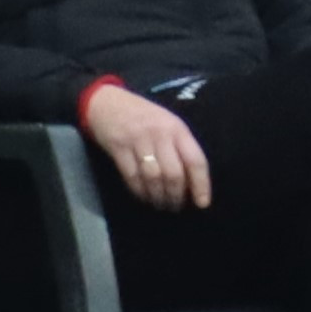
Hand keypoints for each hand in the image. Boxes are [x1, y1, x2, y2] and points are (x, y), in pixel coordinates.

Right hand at [83, 83, 211, 213]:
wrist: (108, 103)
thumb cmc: (143, 116)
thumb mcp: (167, 124)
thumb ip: (179, 147)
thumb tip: (190, 181)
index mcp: (177, 128)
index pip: (195, 160)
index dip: (200, 184)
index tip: (202, 204)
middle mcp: (160, 135)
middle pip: (173, 174)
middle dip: (176, 196)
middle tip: (175, 207)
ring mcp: (138, 142)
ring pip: (153, 179)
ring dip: (158, 198)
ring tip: (160, 205)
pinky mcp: (119, 149)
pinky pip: (132, 178)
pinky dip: (140, 193)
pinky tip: (144, 198)